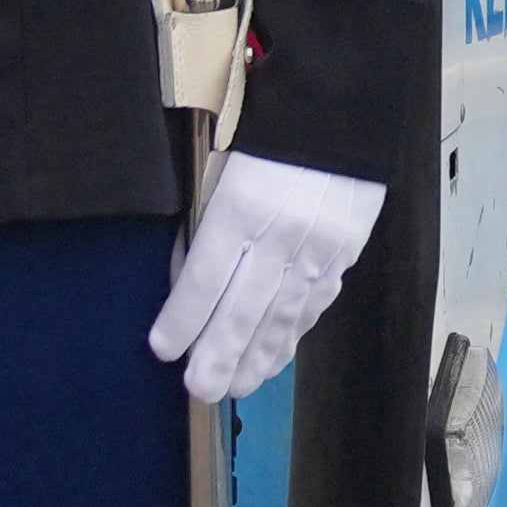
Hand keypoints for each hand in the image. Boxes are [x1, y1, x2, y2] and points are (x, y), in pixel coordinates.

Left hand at [150, 153, 382, 403]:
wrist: (338, 116)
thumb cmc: (265, 143)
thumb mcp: (221, 174)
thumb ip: (204, 230)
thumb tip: (183, 286)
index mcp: (241, 206)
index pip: (206, 277)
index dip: (184, 319)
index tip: (164, 350)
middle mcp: (281, 234)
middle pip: (245, 309)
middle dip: (219, 357)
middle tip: (200, 390)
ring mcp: (317, 250)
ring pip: (282, 317)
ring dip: (257, 359)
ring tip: (236, 387)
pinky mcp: (342, 256)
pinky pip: (311, 306)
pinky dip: (290, 338)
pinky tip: (272, 360)